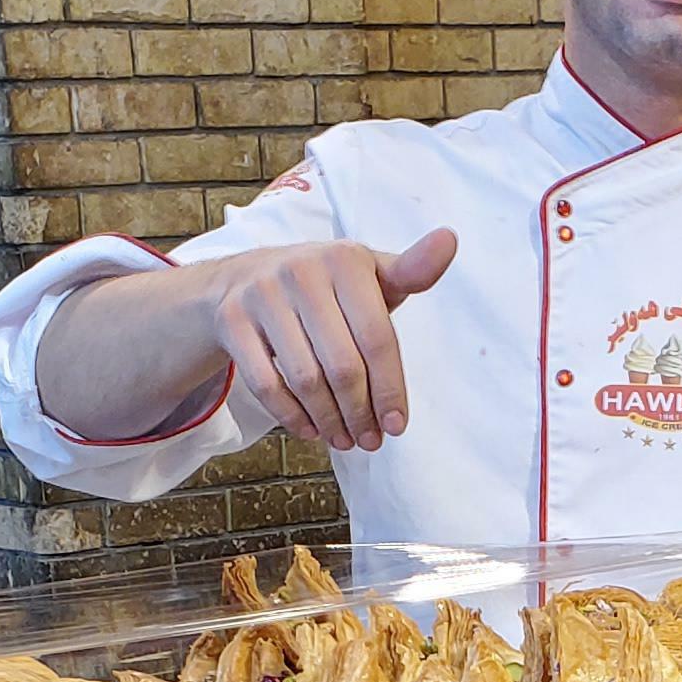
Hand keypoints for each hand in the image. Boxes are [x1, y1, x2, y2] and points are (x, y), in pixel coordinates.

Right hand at [204, 227, 455, 453]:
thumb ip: (412, 270)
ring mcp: (263, 294)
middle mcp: (302, 270)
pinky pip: (266, 384)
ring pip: (305, 379)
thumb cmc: (325, 286)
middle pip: (342, 365)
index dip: (390, 389)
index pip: (377, 338)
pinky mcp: (232, 320)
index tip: (397, 426)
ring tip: (344, 439)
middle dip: (360, 412)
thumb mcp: (369, 275)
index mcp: (346, 259)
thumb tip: (449, 240)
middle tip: (370, 441)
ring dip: (329, 420)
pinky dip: (292, 416)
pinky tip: (311, 430)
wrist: (243, 278)